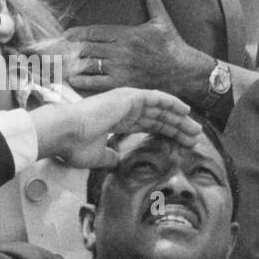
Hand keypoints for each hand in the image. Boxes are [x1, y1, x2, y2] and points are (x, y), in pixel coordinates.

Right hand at [30, 87, 202, 168]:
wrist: (63, 134)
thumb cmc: (73, 146)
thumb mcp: (96, 156)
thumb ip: (109, 157)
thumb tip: (116, 161)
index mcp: (117, 121)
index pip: (148, 126)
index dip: (165, 133)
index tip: (181, 142)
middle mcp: (124, 109)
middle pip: (159, 117)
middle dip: (178, 127)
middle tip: (195, 137)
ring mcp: (127, 101)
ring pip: (161, 109)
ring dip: (179, 118)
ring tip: (195, 129)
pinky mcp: (129, 96)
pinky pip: (157, 98)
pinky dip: (172, 103)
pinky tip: (185, 111)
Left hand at [66, 0, 219, 104]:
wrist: (186, 71)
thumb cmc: (172, 44)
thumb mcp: (162, 19)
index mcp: (128, 34)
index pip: (94, 32)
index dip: (76, 33)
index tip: (65, 35)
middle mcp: (122, 51)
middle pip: (86, 48)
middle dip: (70, 49)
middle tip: (57, 51)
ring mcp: (122, 69)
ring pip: (88, 65)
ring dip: (73, 65)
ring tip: (61, 65)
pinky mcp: (123, 84)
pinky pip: (95, 83)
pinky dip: (82, 81)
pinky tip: (74, 79)